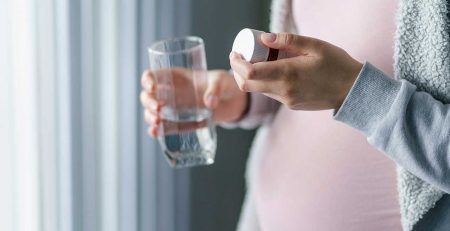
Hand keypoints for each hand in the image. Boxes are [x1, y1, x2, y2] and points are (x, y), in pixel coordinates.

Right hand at [140, 69, 247, 136]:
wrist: (234, 102)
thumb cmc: (225, 84)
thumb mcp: (221, 81)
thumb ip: (215, 89)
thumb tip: (209, 103)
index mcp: (175, 77)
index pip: (152, 75)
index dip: (147, 80)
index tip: (152, 88)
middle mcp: (170, 92)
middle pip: (147, 96)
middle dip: (148, 103)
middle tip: (159, 109)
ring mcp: (173, 109)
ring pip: (151, 113)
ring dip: (150, 117)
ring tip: (158, 122)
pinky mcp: (180, 123)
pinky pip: (163, 128)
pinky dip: (156, 131)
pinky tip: (155, 133)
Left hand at [229, 32, 362, 110]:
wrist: (354, 91)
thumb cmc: (337, 65)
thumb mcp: (315, 46)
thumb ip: (288, 41)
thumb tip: (264, 37)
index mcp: (288, 74)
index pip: (250, 73)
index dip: (237, 63)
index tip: (235, 53)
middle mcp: (284, 91)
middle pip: (247, 85)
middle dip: (238, 71)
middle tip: (241, 57)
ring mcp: (287, 101)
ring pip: (259, 90)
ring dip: (252, 77)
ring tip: (259, 60)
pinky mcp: (292, 105)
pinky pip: (272, 94)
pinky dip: (266, 83)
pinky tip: (275, 70)